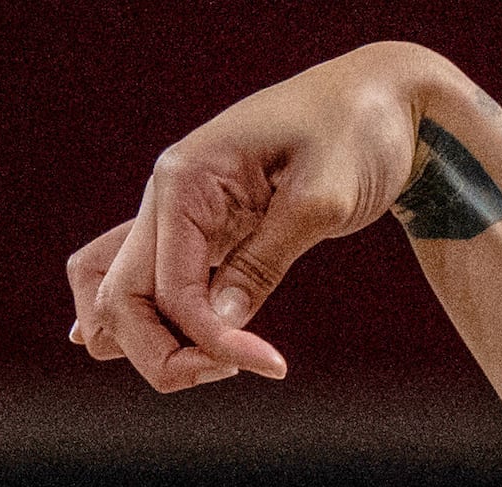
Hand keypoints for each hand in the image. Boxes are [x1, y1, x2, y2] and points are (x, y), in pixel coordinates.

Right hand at [65, 42, 459, 390]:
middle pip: (120, 299)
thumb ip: (263, 262)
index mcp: (183, 181)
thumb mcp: (321, 199)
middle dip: (163, 354)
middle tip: (243, 370)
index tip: (271, 365)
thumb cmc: (356, 133)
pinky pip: (153, 280)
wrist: (381, 102)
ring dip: (151, 341)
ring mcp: (179, 213)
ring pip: (121, 292)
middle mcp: (166, 196)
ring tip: (218, 364)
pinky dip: (155, 317)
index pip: (166, 289)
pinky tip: (171, 343)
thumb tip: (218, 326)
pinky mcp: (203, 229)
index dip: (208, 341)